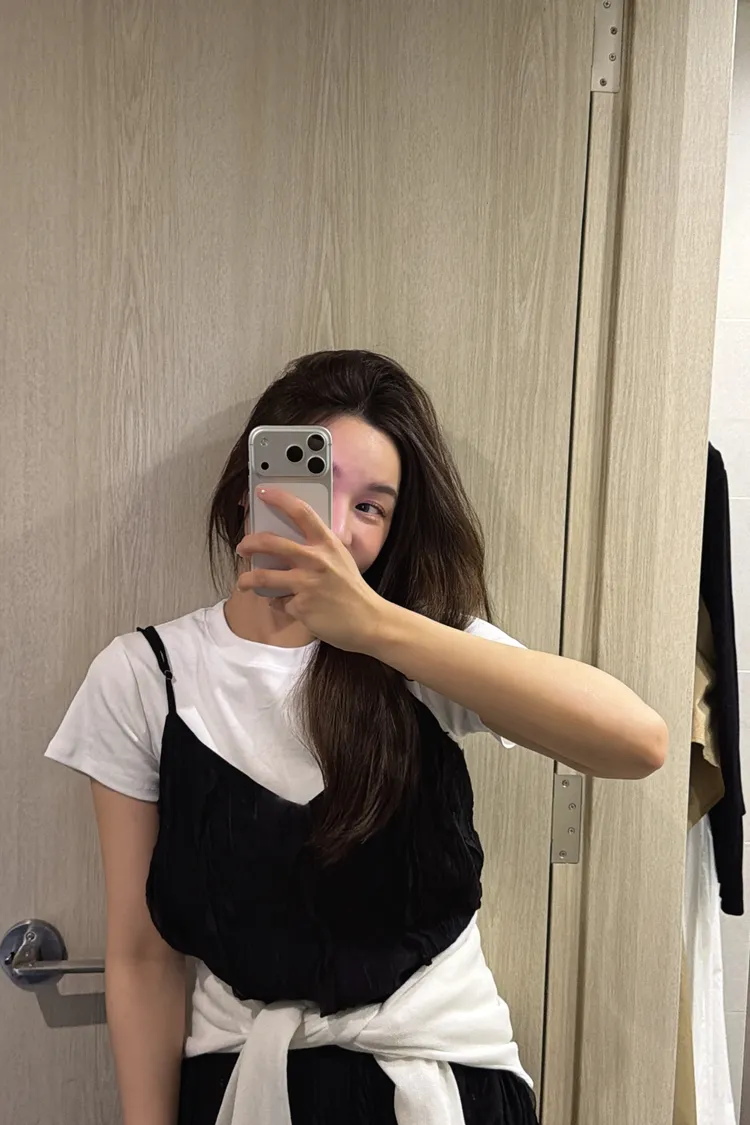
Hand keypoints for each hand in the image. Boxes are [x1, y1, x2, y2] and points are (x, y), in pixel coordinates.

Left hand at [236, 488, 385, 651]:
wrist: (368, 621)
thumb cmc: (353, 590)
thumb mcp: (340, 560)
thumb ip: (318, 550)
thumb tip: (287, 545)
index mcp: (327, 544)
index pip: (301, 512)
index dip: (279, 498)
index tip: (263, 492)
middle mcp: (316, 560)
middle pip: (271, 543)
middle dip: (249, 543)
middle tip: (243, 546)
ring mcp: (307, 584)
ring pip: (263, 576)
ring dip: (247, 579)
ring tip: (244, 581)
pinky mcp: (301, 606)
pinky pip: (278, 602)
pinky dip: (279, 604)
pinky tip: (289, 606)